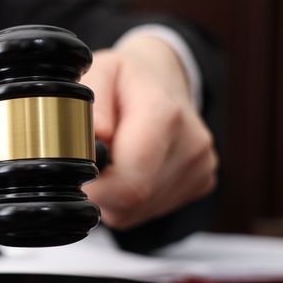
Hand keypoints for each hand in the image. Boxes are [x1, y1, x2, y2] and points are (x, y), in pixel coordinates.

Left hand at [81, 34, 216, 228]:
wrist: (164, 75)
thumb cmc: (124, 78)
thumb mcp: (98, 73)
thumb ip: (88, 107)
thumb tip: (96, 141)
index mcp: (164, 116)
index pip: (128, 183)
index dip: (95, 186)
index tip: (80, 166)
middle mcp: (191, 146)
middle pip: (132, 200)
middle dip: (101, 190)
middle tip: (93, 159)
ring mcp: (200, 168)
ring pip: (137, 209)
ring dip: (113, 193)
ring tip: (114, 156)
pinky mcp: (202, 183)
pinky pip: (149, 209)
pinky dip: (130, 197)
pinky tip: (133, 166)